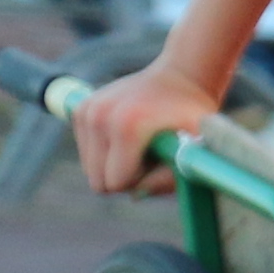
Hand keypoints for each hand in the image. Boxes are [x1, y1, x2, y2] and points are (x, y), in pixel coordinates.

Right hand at [74, 57, 227, 195]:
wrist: (181, 77)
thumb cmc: (191, 118)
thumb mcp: (193, 150)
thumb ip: (167, 181)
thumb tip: (135, 195)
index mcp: (126, 127)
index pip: (116, 183)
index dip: (140, 181)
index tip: (159, 161)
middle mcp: (100, 116)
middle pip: (97, 180)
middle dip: (124, 176)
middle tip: (150, 154)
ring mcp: (87, 110)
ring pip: (90, 168)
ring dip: (115, 163)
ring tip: (141, 142)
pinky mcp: (80, 108)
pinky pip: (86, 152)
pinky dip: (106, 150)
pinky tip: (129, 133)